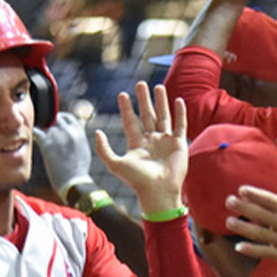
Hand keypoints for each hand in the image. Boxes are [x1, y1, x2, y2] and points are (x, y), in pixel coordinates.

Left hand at [32, 112, 93, 199]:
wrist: (73, 182)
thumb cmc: (79, 171)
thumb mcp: (84, 150)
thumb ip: (78, 139)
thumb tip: (74, 135)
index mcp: (79, 132)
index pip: (68, 118)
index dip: (61, 119)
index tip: (56, 122)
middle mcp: (68, 131)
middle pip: (56, 119)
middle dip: (50, 124)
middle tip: (45, 130)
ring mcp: (57, 136)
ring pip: (46, 127)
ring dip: (43, 131)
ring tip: (39, 137)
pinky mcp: (47, 143)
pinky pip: (36, 132)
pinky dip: (33, 132)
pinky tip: (31, 135)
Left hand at [95, 82, 186, 213]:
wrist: (158, 192)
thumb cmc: (137, 181)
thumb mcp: (115, 164)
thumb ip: (103, 149)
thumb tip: (97, 131)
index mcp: (136, 144)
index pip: (130, 122)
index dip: (126, 108)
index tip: (122, 94)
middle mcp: (151, 141)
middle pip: (147, 115)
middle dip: (143, 99)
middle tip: (140, 84)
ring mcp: (165, 142)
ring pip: (163, 116)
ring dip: (161, 101)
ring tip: (158, 86)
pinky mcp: (178, 144)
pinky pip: (179, 125)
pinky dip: (180, 113)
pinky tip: (178, 100)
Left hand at [225, 162, 276, 267]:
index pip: (271, 201)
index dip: (256, 195)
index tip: (241, 189)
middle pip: (261, 215)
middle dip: (243, 208)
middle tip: (228, 201)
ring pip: (259, 234)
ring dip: (243, 227)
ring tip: (229, 221)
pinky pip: (265, 252)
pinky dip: (251, 250)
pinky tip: (239, 247)